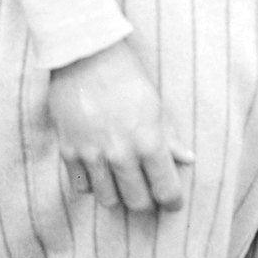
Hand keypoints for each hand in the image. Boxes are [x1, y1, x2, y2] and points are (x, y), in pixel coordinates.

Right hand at [47, 38, 194, 213]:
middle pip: (137, 203)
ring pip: (108, 200)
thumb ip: (169, 137)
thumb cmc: (126, 75)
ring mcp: (92, 155)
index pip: (166, 190)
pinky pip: (81, 187)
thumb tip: (188, 160)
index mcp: (148, 141)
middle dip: (146, 202)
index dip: (172, 201)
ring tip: (122, 183)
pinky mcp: (68, 151)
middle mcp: (120, 153)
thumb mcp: (155, 103)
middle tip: (148, 192)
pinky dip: (92, 184)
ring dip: (118, 195)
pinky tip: (99, 171)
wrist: (85, 54)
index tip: (172, 202)